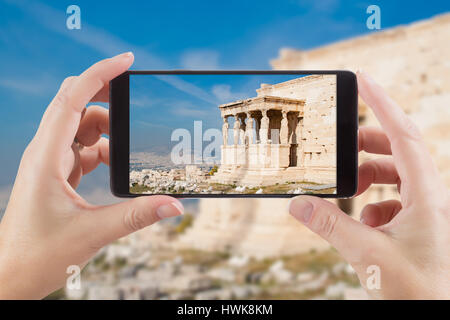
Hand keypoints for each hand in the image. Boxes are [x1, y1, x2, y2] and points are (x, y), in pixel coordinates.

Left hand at [0, 53, 183, 298]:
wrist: (11, 275)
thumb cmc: (37, 255)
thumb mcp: (93, 233)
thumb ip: (137, 216)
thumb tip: (174, 205)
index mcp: (45, 158)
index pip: (71, 101)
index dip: (98, 75)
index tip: (125, 61)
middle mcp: (45, 153)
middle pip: (75, 106)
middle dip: (106, 97)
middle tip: (136, 99)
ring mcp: (50, 163)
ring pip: (81, 128)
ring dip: (107, 131)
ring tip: (130, 148)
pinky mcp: (57, 174)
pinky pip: (82, 149)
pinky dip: (103, 150)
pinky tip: (117, 165)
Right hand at [289, 71, 449, 298]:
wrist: (441, 315)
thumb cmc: (422, 291)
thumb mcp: (368, 255)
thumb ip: (329, 226)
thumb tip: (297, 204)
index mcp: (429, 194)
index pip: (404, 134)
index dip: (381, 103)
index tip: (362, 80)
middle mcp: (433, 197)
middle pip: (399, 152)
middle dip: (366, 147)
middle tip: (341, 147)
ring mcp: (429, 211)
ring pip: (397, 177)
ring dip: (369, 180)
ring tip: (349, 194)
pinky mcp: (422, 226)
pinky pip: (398, 200)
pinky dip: (376, 204)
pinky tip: (366, 224)